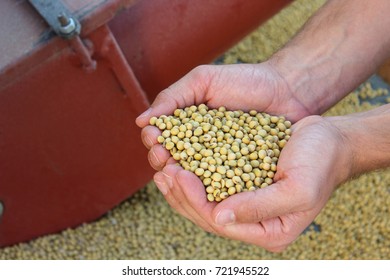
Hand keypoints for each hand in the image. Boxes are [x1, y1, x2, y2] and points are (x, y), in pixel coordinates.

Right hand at [136, 63, 311, 171]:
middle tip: (165, 161)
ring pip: (195, 180)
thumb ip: (173, 97)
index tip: (156, 141)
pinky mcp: (240, 176)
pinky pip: (223, 186)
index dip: (155, 144)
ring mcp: (220, 165)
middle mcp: (200, 150)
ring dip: (184, 181)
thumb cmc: (245, 80)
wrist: (287, 90)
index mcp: (187, 129)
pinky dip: (212, 188)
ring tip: (180, 175)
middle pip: (174, 164)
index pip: (162, 142)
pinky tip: (207, 189)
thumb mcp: (204, 80)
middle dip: (165, 164)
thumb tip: (141, 121)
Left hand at [144, 115, 351, 251]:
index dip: (194, 200)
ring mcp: (246, 204)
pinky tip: (179, 162)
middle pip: (206, 215)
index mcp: (269, 231)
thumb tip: (219, 217)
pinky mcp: (242, 186)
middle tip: (163, 168)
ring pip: (203, 201)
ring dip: (181, 185)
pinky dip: (194, 174)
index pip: (220, 222)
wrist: (330, 141)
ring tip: (163, 165)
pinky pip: (211, 184)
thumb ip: (260, 207)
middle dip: (181, 193)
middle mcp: (254, 222)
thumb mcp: (297, 189)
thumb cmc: (320, 163)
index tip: (178, 173)